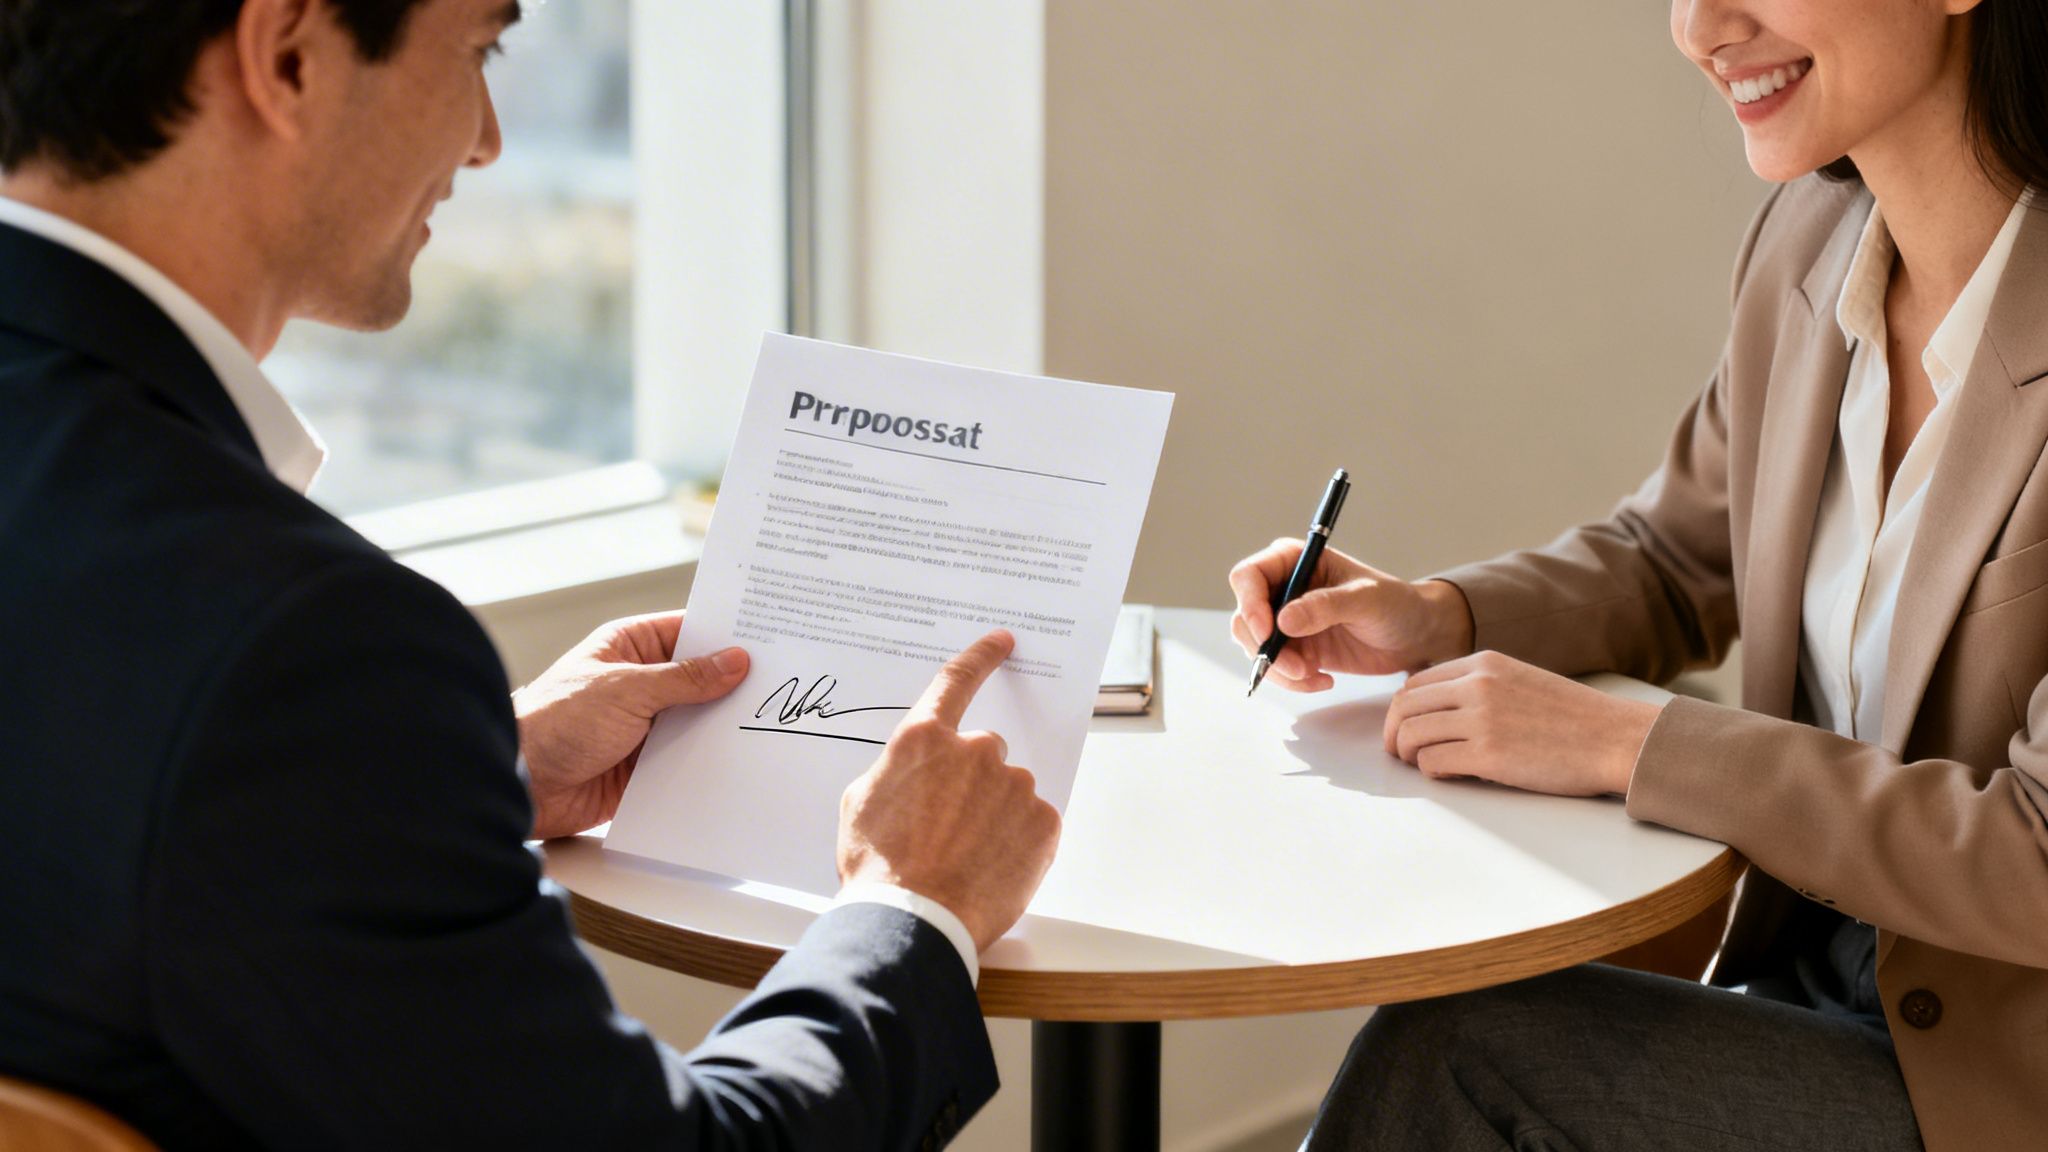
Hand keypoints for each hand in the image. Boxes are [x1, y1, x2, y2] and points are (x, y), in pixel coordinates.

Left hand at [514, 612, 749, 840]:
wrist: (521, 785)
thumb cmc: (555, 722)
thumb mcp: (626, 690)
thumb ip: (686, 679)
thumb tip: (735, 662)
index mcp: (631, 647)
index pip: (690, 631)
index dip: (728, 633)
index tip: (772, 636)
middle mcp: (641, 683)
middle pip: (701, 678)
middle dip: (736, 684)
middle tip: (784, 682)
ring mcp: (645, 725)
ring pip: (699, 720)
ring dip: (725, 726)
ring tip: (772, 723)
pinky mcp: (647, 766)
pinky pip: (689, 759)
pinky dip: (711, 762)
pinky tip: (743, 762)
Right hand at [837, 630, 1061, 951]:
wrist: (914, 921)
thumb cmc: (878, 869)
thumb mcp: (861, 805)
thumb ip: (897, 772)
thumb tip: (914, 774)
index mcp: (924, 740)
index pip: (957, 679)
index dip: (982, 656)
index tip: (1004, 641)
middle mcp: (975, 751)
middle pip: (984, 752)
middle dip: (972, 782)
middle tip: (949, 827)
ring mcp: (1014, 785)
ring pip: (1009, 792)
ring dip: (995, 815)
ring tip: (966, 858)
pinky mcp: (1044, 821)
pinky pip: (1035, 824)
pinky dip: (1019, 842)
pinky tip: (992, 868)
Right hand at [1227, 539, 1474, 690]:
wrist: (1415, 636)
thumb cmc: (1395, 603)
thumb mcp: (1365, 599)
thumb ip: (1325, 606)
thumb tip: (1284, 620)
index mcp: (1294, 561)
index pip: (1249, 576)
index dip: (1249, 603)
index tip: (1267, 632)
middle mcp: (1283, 589)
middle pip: (1245, 616)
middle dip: (1264, 647)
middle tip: (1296, 667)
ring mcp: (1286, 622)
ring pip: (1255, 647)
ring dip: (1278, 669)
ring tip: (1312, 676)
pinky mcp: (1295, 650)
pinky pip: (1275, 669)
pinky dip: (1292, 681)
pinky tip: (1322, 680)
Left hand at [1381, 651, 1662, 796]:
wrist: (1616, 739)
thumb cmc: (1571, 718)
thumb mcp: (1519, 681)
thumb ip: (1478, 686)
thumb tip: (1433, 708)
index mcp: (1483, 664)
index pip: (1414, 683)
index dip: (1401, 710)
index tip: (1405, 729)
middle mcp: (1477, 685)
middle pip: (1403, 707)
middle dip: (1394, 734)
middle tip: (1400, 753)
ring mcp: (1481, 718)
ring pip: (1411, 734)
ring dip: (1409, 755)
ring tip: (1424, 764)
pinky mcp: (1488, 754)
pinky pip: (1432, 762)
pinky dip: (1432, 771)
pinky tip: (1450, 773)